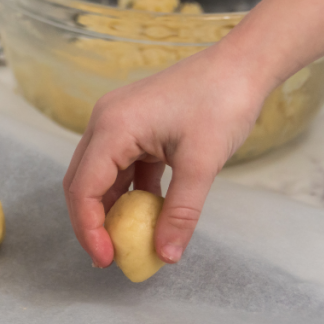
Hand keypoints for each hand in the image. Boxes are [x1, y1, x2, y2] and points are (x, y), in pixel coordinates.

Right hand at [62, 44, 267, 266]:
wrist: (243, 64)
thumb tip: (165, 255)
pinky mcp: (132, 125)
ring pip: (98, 175)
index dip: (88, 229)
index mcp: (113, 127)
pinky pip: (119, 166)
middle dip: (91, 223)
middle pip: (81, 182)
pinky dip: (128, 192)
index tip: (106, 259)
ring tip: (125, 240)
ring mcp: (116, 122)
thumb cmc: (223, 102)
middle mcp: (105, 122)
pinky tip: (145, 214)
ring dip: (109, 208)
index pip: (83, 188)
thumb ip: (180, 213)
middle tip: (108, 257)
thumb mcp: (202, 164)